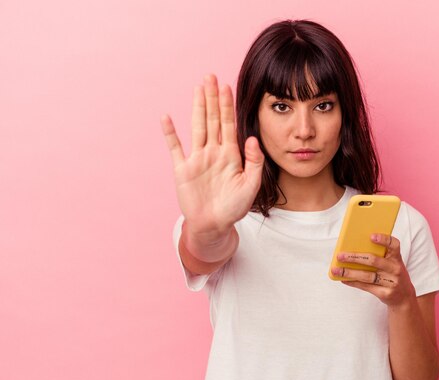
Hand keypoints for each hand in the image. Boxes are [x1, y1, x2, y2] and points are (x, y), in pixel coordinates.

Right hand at [161, 74, 263, 238]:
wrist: (214, 226)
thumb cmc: (234, 207)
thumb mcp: (251, 186)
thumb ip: (254, 162)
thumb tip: (250, 138)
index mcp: (230, 155)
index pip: (229, 124)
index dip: (227, 106)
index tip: (227, 86)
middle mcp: (213, 152)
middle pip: (213, 119)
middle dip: (212, 98)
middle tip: (211, 76)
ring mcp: (197, 159)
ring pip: (197, 127)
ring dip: (197, 107)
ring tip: (197, 88)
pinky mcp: (183, 170)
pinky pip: (175, 148)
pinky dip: (170, 133)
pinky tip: (166, 117)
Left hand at [331, 234, 416, 308]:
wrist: (404, 297)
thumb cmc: (392, 275)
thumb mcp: (391, 263)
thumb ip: (379, 256)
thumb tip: (353, 248)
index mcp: (397, 258)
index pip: (394, 245)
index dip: (384, 240)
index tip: (371, 236)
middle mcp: (395, 269)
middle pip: (373, 260)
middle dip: (354, 257)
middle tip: (340, 256)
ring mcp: (391, 282)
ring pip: (367, 275)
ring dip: (349, 272)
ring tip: (336, 270)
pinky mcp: (385, 293)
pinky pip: (366, 287)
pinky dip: (353, 282)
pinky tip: (343, 279)